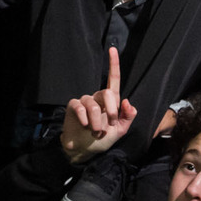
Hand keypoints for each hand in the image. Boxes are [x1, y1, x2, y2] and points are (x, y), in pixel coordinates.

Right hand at [61, 47, 136, 162]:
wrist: (84, 151)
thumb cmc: (102, 139)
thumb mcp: (120, 131)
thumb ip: (128, 117)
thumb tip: (127, 101)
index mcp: (110, 101)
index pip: (113, 79)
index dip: (114, 64)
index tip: (113, 49)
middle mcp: (97, 98)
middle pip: (106, 93)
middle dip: (111, 112)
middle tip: (108, 127)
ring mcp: (84, 101)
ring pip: (94, 106)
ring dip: (97, 123)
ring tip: (96, 133)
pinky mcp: (73, 106)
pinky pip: (80, 108)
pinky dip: (85, 121)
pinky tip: (85, 127)